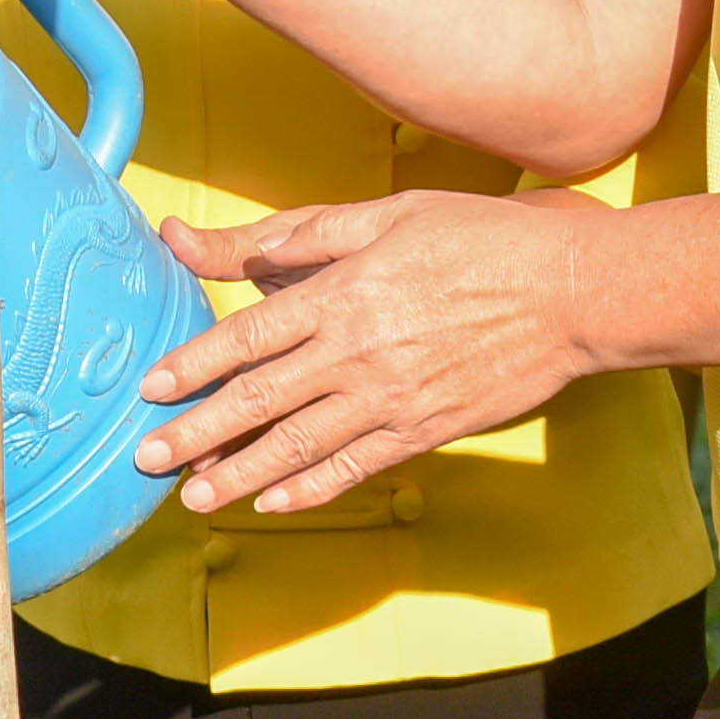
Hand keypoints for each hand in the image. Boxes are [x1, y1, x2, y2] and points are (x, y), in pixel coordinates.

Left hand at [126, 194, 595, 515]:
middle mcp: (359, 352)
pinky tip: (273, 504)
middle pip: (260, 400)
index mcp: (344, 292)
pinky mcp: (426, 429)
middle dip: (197, 433)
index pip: (249, 337)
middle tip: (145, 457)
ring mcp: (393, 399)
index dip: (194, 366)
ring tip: (194, 499)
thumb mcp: (388, 214)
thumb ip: (300, 232)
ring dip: (241, 475)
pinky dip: (311, 490)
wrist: (573, 293)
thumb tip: (225, 238)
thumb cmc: (480, 239)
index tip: (151, 389)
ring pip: (299, 445)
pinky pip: (356, 467)